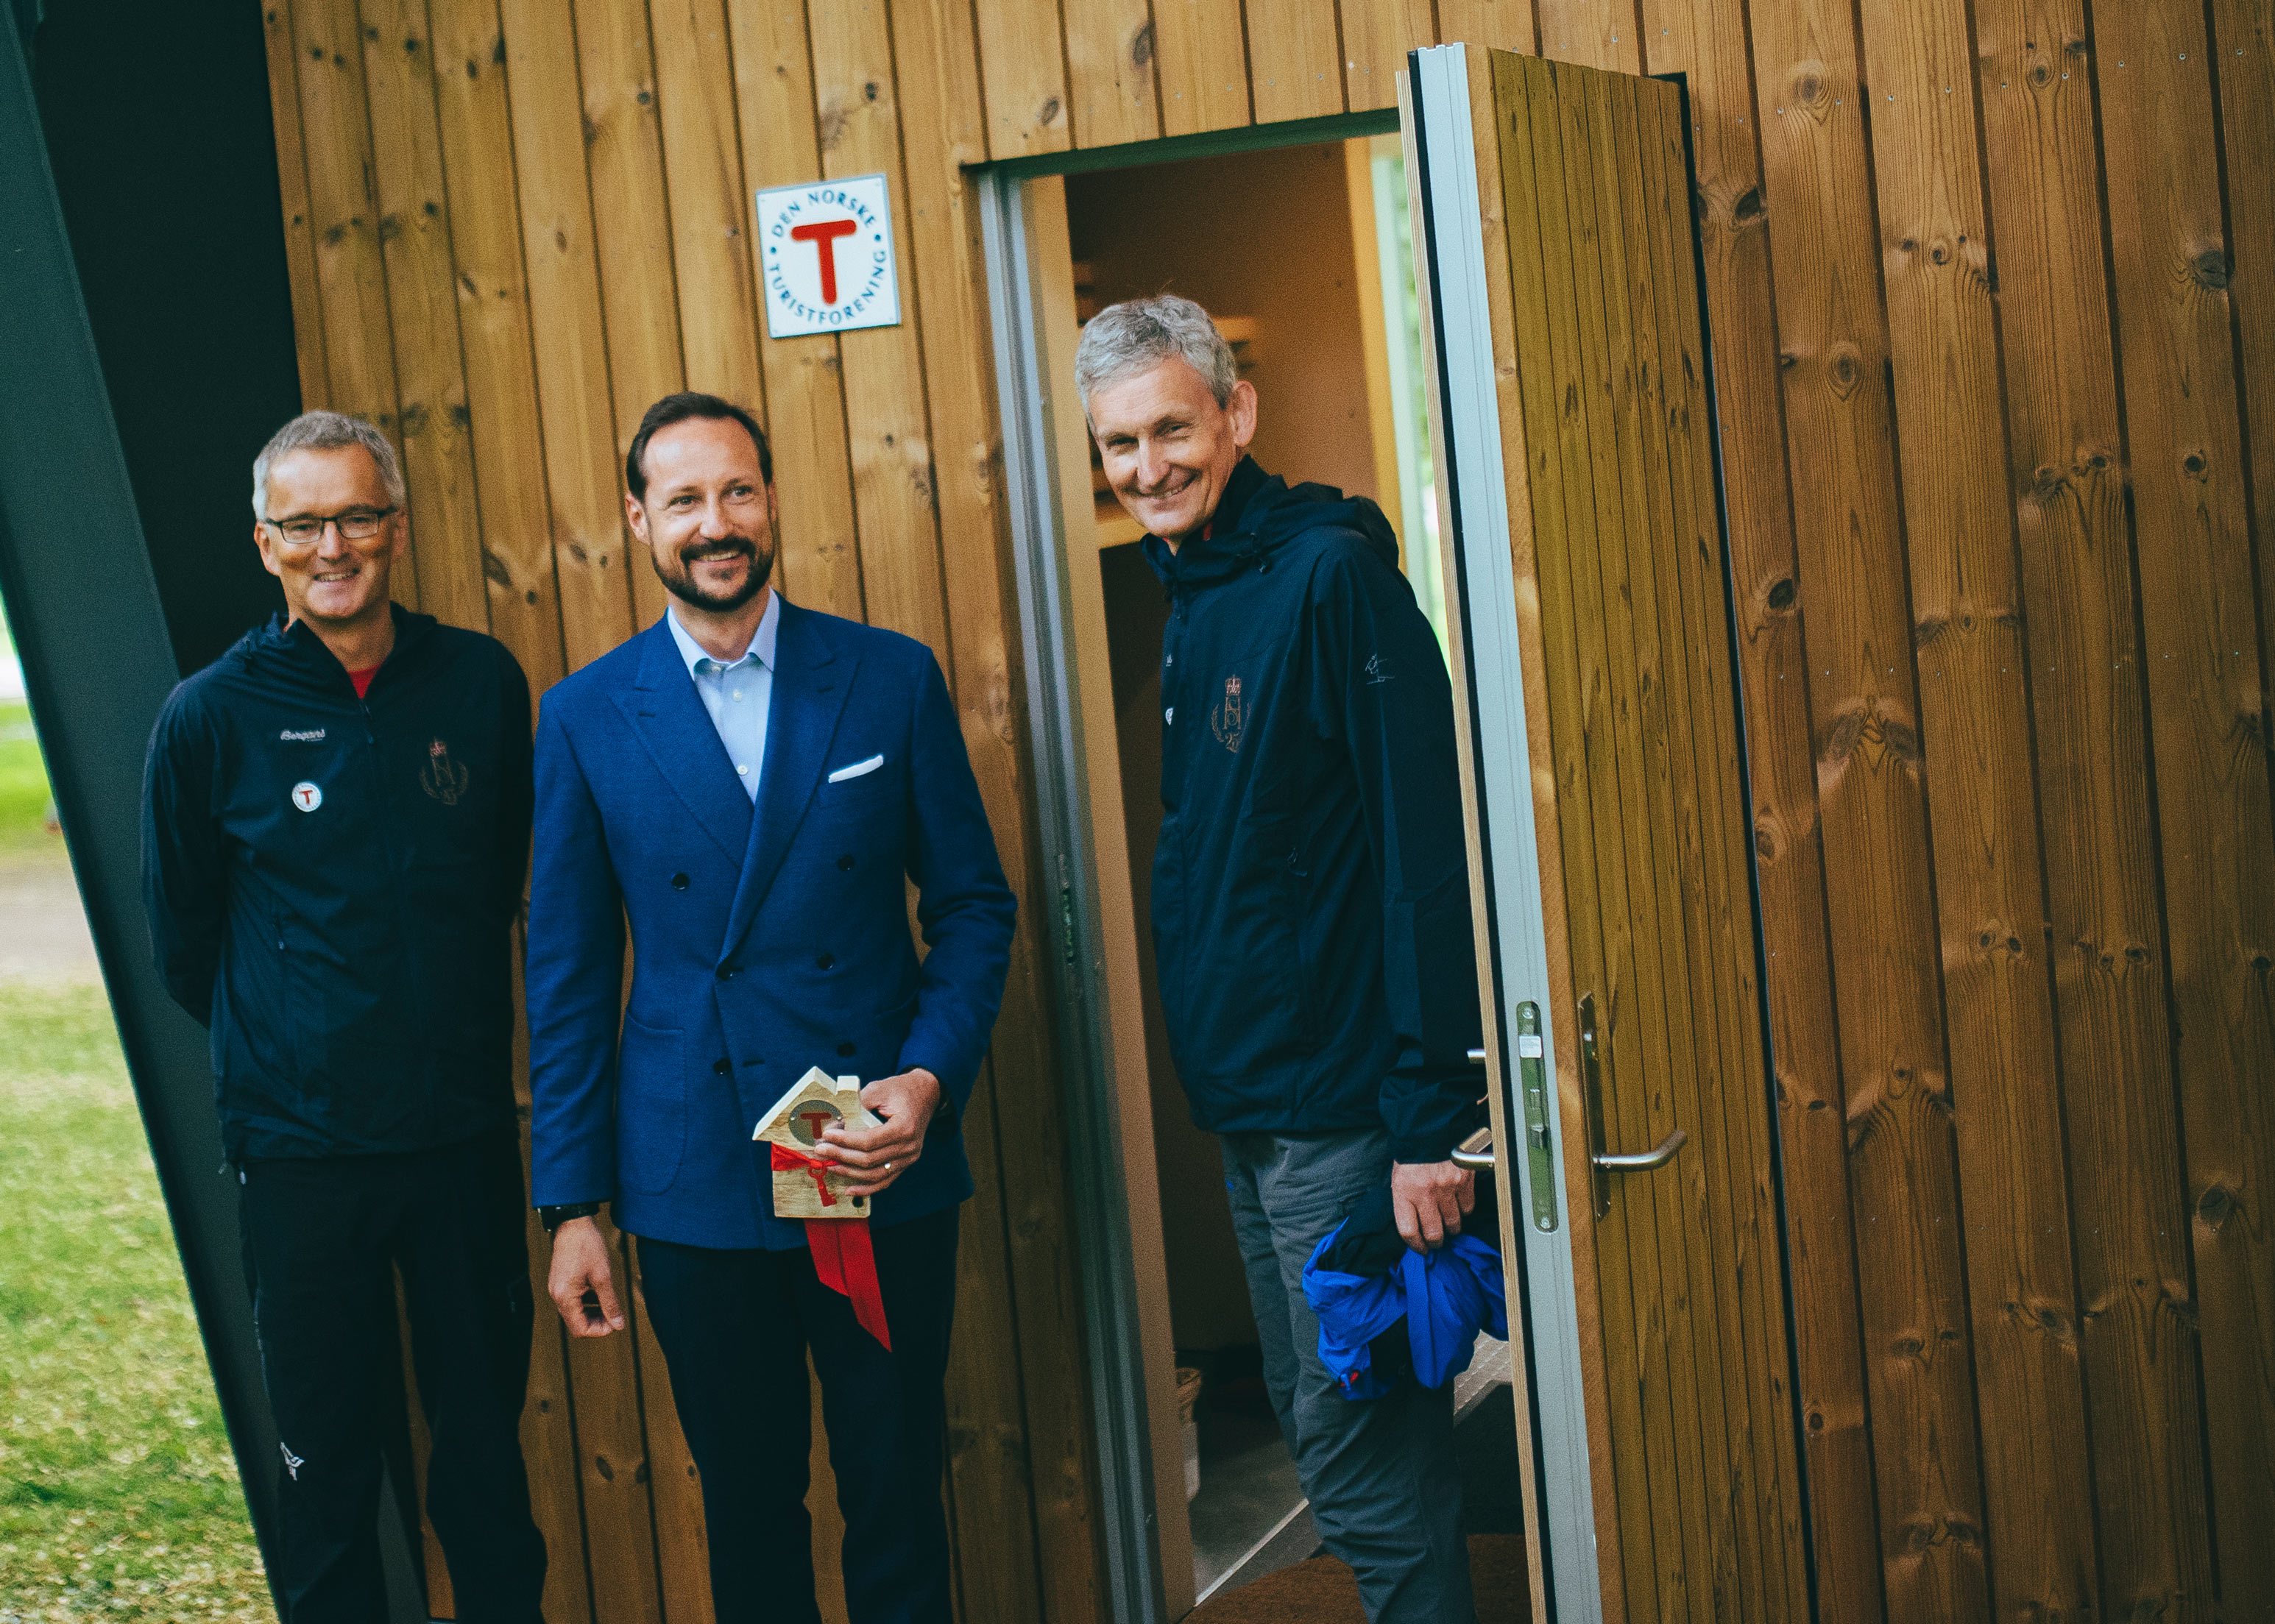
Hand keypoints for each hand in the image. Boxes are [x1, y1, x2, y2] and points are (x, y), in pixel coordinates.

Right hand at [547, 1216, 625, 1336]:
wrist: (573, 1223)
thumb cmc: (587, 1246)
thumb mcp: (603, 1276)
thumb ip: (610, 1302)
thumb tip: (618, 1324)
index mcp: (565, 1296)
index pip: (580, 1328)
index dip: (599, 1330)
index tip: (615, 1323)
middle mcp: (557, 1295)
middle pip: (576, 1323)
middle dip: (596, 1323)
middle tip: (615, 1316)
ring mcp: (557, 1289)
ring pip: (575, 1312)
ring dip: (592, 1313)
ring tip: (610, 1305)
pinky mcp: (560, 1282)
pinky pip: (572, 1301)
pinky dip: (587, 1302)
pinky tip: (600, 1294)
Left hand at [817, 1068, 941, 1198]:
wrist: (926, 1094)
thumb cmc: (901, 1090)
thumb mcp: (879, 1089)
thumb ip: (857, 1105)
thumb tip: (834, 1124)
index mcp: (904, 1126)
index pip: (869, 1141)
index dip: (845, 1141)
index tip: (827, 1135)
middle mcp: (909, 1146)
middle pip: (870, 1160)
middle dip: (841, 1156)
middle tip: (821, 1150)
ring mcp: (909, 1158)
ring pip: (875, 1174)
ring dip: (849, 1172)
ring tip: (830, 1166)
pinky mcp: (905, 1163)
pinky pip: (885, 1181)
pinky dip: (866, 1188)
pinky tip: (850, 1189)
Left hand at [1391, 1160, 1474, 1251]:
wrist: (1430, 1126)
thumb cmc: (1412, 1154)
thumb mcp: (1399, 1177)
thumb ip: (1406, 1201)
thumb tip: (1416, 1226)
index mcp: (1404, 1192)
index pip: (1408, 1231)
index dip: (1416, 1245)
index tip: (1421, 1249)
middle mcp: (1425, 1193)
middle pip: (1434, 1233)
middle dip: (1436, 1241)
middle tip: (1437, 1241)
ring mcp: (1447, 1188)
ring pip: (1454, 1223)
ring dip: (1452, 1228)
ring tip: (1449, 1225)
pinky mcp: (1465, 1181)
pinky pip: (1468, 1208)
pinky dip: (1464, 1211)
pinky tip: (1459, 1206)